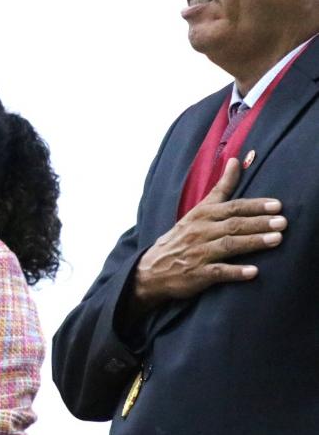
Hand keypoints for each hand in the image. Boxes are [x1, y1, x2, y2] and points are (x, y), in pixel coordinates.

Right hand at [131, 158, 283, 312]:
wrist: (152, 269)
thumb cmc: (182, 237)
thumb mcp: (199, 210)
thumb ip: (220, 188)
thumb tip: (236, 160)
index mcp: (202, 215)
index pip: (231, 207)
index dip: (254, 206)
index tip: (276, 205)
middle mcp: (199, 232)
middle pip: (233, 225)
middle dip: (258, 223)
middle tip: (282, 222)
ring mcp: (198, 253)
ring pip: (228, 245)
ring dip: (252, 242)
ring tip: (276, 240)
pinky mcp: (197, 275)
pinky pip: (218, 272)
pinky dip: (235, 272)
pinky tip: (253, 272)